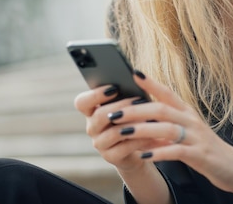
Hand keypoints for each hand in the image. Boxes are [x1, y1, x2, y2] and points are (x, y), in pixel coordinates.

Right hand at [74, 83, 172, 203]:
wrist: (139, 148)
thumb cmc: (134, 119)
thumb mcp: (129, 105)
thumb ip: (127, 92)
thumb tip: (137, 75)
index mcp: (91, 111)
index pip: (81, 102)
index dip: (95, 95)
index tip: (114, 88)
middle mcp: (92, 127)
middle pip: (99, 116)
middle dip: (121, 106)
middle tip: (139, 100)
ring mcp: (100, 143)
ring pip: (113, 133)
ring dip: (133, 123)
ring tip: (149, 117)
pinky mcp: (111, 157)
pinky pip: (124, 148)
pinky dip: (139, 139)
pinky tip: (152, 133)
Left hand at [89, 71, 232, 199]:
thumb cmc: (204, 147)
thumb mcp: (185, 131)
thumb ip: (165, 123)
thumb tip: (138, 116)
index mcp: (186, 112)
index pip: (167, 92)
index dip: (150, 83)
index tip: (132, 72)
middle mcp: (191, 120)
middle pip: (161, 109)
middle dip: (135, 110)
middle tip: (113, 113)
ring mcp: (196, 137)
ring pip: (166, 129)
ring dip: (142, 130)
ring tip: (122, 132)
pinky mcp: (199, 155)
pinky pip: (177, 151)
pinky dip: (159, 153)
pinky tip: (144, 156)